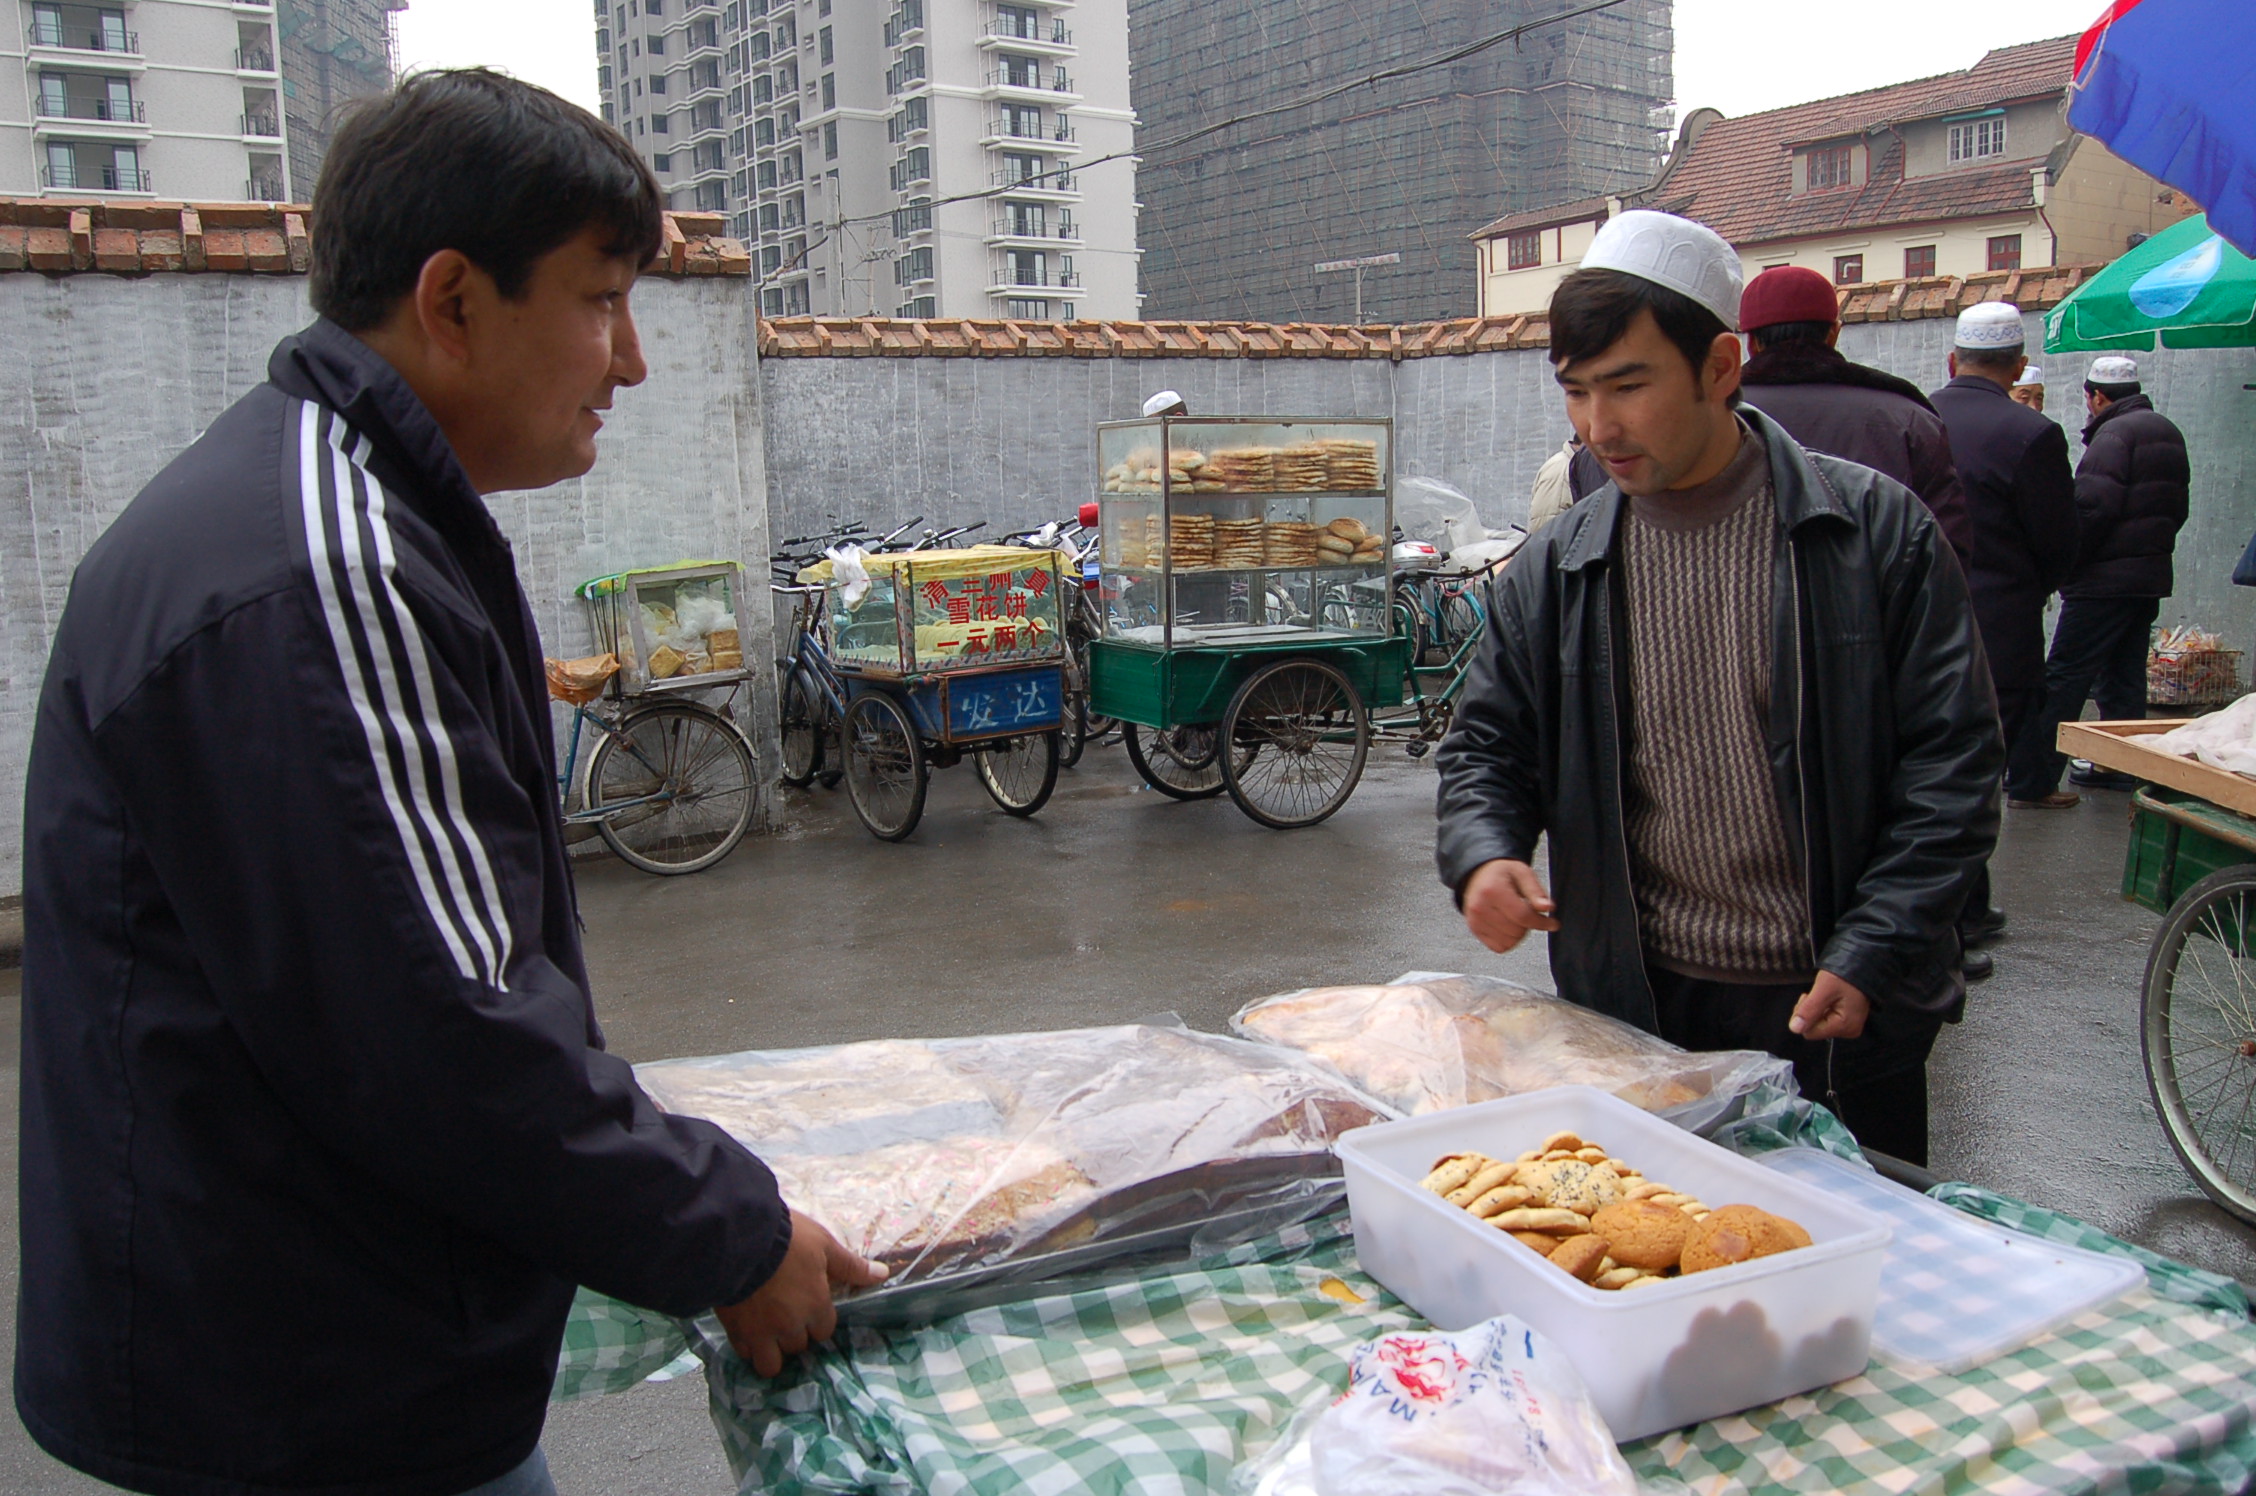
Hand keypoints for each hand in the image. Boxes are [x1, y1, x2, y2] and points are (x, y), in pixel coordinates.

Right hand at [714, 1209, 888, 1377]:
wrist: (740, 1237)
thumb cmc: (787, 1238)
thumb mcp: (824, 1245)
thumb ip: (851, 1266)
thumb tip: (882, 1274)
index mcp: (815, 1306)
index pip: (824, 1331)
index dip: (817, 1319)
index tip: (809, 1305)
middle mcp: (791, 1326)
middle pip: (798, 1346)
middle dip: (794, 1333)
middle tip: (785, 1313)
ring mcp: (761, 1333)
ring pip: (771, 1363)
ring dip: (772, 1350)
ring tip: (767, 1332)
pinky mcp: (735, 1331)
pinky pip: (745, 1354)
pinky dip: (748, 1346)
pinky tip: (747, 1329)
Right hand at [1461, 859, 1559, 952]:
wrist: (1479, 875)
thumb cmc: (1502, 874)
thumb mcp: (1522, 873)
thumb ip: (1535, 891)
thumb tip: (1547, 907)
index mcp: (1493, 890)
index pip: (1523, 916)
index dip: (1542, 922)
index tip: (1553, 923)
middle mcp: (1480, 907)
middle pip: (1517, 931)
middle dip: (1529, 925)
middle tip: (1528, 912)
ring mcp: (1475, 920)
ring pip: (1509, 942)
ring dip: (1519, 934)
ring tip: (1517, 918)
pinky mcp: (1475, 930)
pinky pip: (1499, 947)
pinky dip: (1508, 940)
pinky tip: (1508, 926)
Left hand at [1789, 971, 1869, 1041]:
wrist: (1860, 965)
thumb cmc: (1844, 975)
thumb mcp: (1823, 989)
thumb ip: (1809, 1009)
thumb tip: (1795, 1028)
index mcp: (1845, 1026)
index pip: (1810, 1032)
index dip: (1804, 1016)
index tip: (1809, 997)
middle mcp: (1849, 1031)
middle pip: (1814, 1029)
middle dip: (1810, 1012)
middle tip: (1815, 994)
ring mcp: (1850, 1026)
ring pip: (1819, 1024)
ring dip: (1816, 1009)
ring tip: (1824, 994)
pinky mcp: (1848, 1021)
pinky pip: (1826, 1019)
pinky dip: (1822, 1008)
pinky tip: (1829, 998)